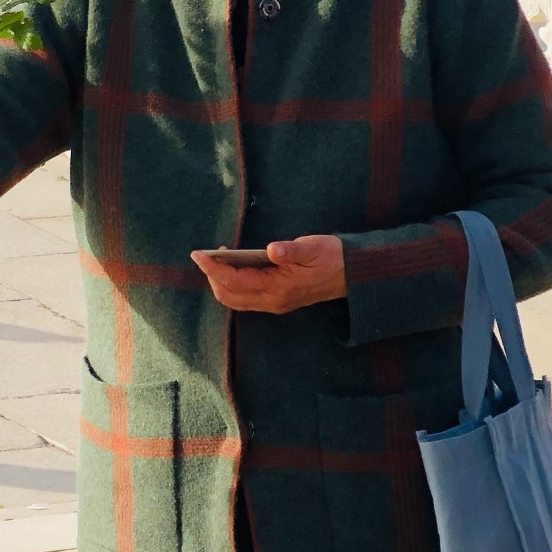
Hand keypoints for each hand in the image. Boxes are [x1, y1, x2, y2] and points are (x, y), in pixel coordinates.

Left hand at [190, 235, 346, 313]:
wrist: (353, 275)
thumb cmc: (332, 257)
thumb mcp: (313, 248)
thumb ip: (291, 250)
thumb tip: (272, 250)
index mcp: (279, 288)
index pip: (235, 281)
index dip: (213, 269)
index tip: (198, 254)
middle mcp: (273, 300)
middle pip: (229, 295)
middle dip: (212, 277)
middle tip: (207, 255)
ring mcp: (274, 303)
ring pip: (235, 300)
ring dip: (221, 282)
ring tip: (217, 260)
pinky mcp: (277, 301)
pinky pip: (245, 298)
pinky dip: (232, 285)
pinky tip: (233, 267)